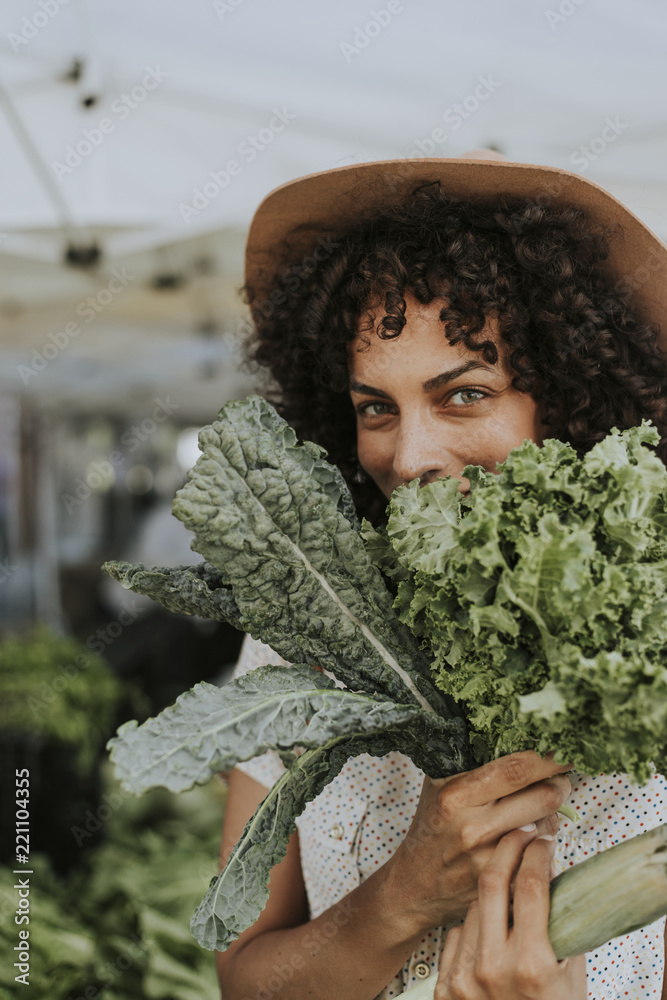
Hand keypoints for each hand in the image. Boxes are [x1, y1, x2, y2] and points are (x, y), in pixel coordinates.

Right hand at [388, 751, 571, 928]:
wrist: (415, 885)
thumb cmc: (432, 827)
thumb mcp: (438, 787)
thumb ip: (469, 764)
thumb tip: (512, 736)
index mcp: (457, 794)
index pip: (516, 769)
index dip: (548, 759)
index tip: (565, 750)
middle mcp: (472, 825)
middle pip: (542, 797)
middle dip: (560, 785)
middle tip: (561, 779)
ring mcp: (488, 857)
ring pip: (546, 826)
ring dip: (551, 816)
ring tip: (539, 811)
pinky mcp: (501, 882)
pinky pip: (540, 855)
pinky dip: (543, 845)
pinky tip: (531, 840)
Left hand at [434, 828, 585, 998]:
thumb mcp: (570, 977)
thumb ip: (562, 929)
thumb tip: (554, 874)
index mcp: (531, 965)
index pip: (531, 885)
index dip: (537, 853)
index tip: (543, 840)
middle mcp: (492, 968)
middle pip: (492, 882)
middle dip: (506, 848)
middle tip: (518, 834)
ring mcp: (463, 978)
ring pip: (473, 907)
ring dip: (491, 890)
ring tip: (508, 885)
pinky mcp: (445, 987)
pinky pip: (457, 935)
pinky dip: (474, 925)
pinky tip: (489, 929)